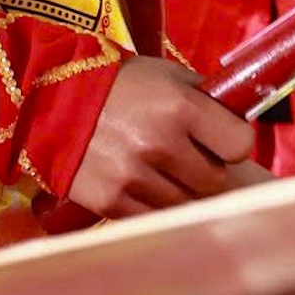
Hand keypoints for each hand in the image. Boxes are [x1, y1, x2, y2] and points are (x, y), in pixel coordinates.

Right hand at [67, 58, 254, 218]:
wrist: (51, 100)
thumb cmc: (121, 84)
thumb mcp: (169, 76)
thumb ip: (208, 101)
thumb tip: (243, 123)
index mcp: (179, 107)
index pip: (239, 145)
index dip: (234, 143)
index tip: (223, 139)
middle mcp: (158, 143)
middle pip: (215, 180)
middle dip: (208, 168)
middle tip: (189, 155)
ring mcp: (133, 177)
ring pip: (186, 202)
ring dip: (181, 189)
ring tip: (162, 167)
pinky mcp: (110, 202)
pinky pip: (154, 218)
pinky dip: (156, 205)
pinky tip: (145, 184)